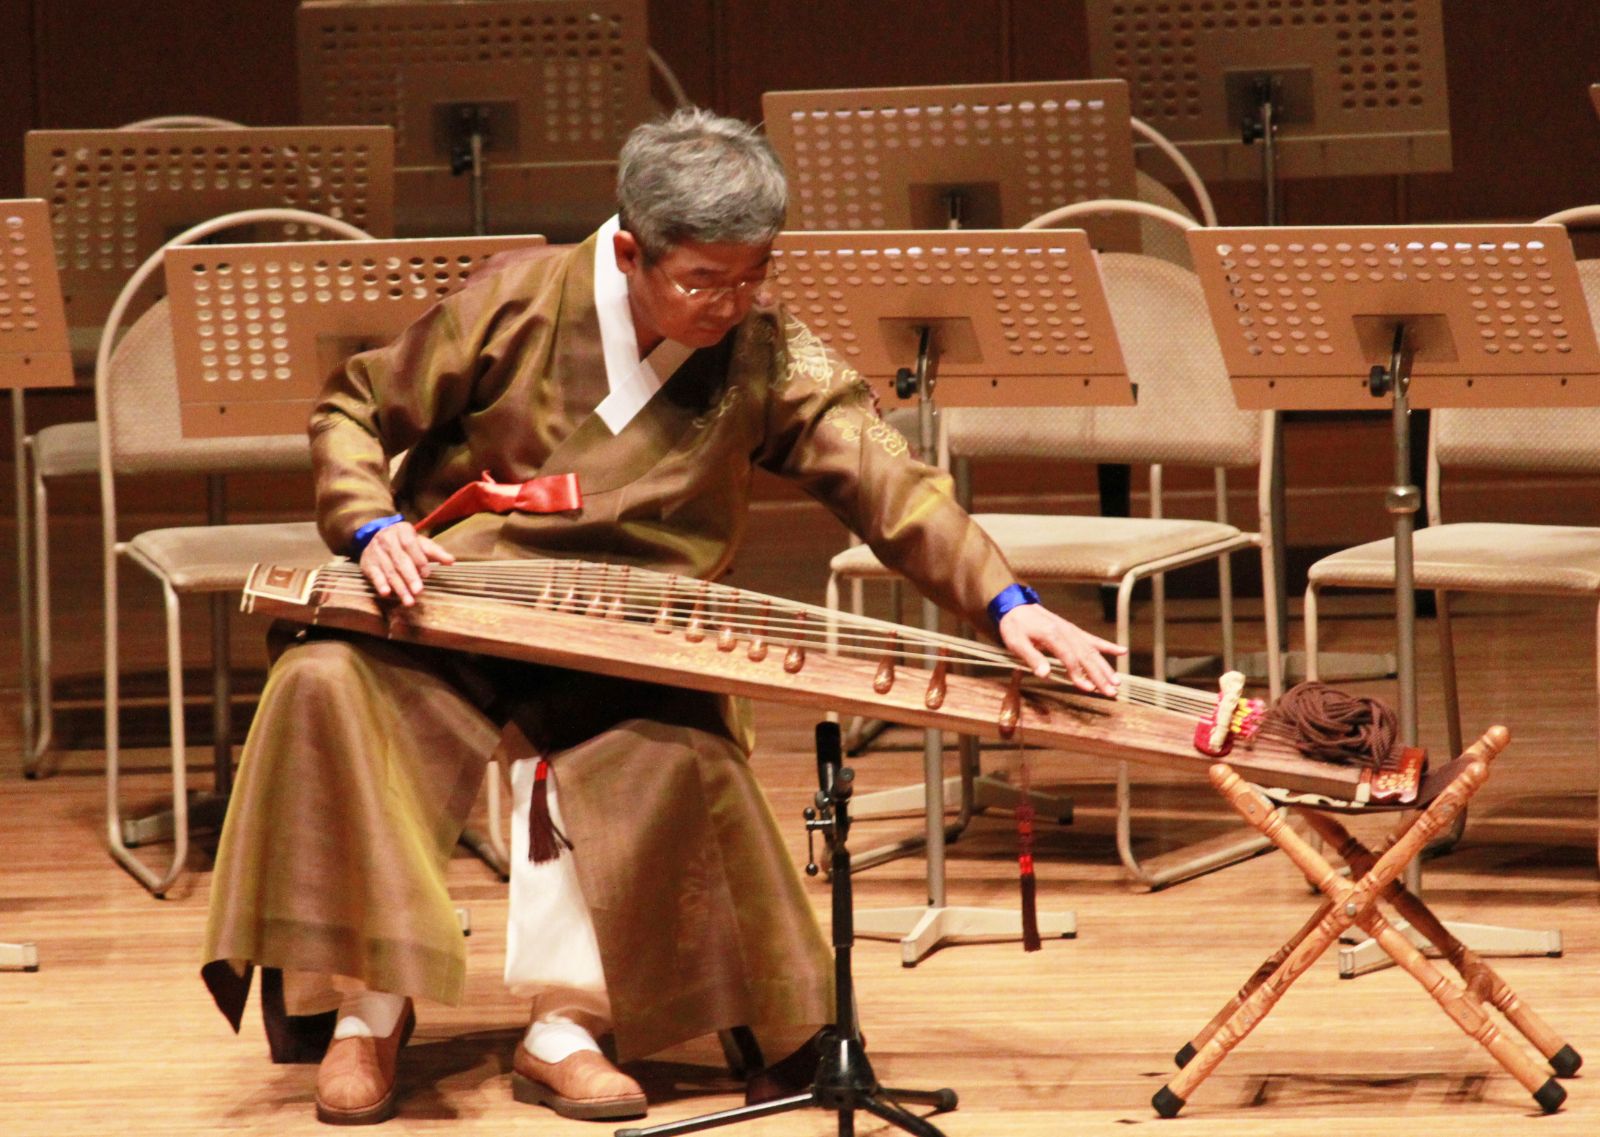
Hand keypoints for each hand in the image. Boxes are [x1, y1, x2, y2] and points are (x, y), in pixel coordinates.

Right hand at [359, 521, 455, 605]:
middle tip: (419, 591)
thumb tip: (451, 561)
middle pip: (400, 560)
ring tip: (409, 601)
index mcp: (402, 530)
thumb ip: (435, 552)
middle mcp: (386, 539)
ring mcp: (375, 551)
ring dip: (399, 587)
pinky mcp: (367, 563)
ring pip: (389, 571)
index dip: (419, 560)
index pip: (410, 545)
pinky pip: (374, 575)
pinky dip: (380, 584)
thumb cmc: (405, 543)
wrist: (377, 537)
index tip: (427, 574)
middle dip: (410, 577)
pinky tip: (386, 593)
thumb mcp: (420, 543)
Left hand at [997, 604, 1124, 695]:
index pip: (1069, 658)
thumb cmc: (1014, 626)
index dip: (1079, 674)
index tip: (1087, 688)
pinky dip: (1107, 646)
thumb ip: (1031, 657)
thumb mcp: (1016, 642)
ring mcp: (1072, 631)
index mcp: (1053, 635)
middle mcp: (1066, 632)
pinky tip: (1122, 652)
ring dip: (1106, 667)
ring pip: (1093, 651)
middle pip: (1086, 656)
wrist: (1015, 606)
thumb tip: (1044, 674)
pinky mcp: (1073, 631)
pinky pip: (1093, 639)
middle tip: (1111, 691)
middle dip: (1100, 675)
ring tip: (1116, 682)